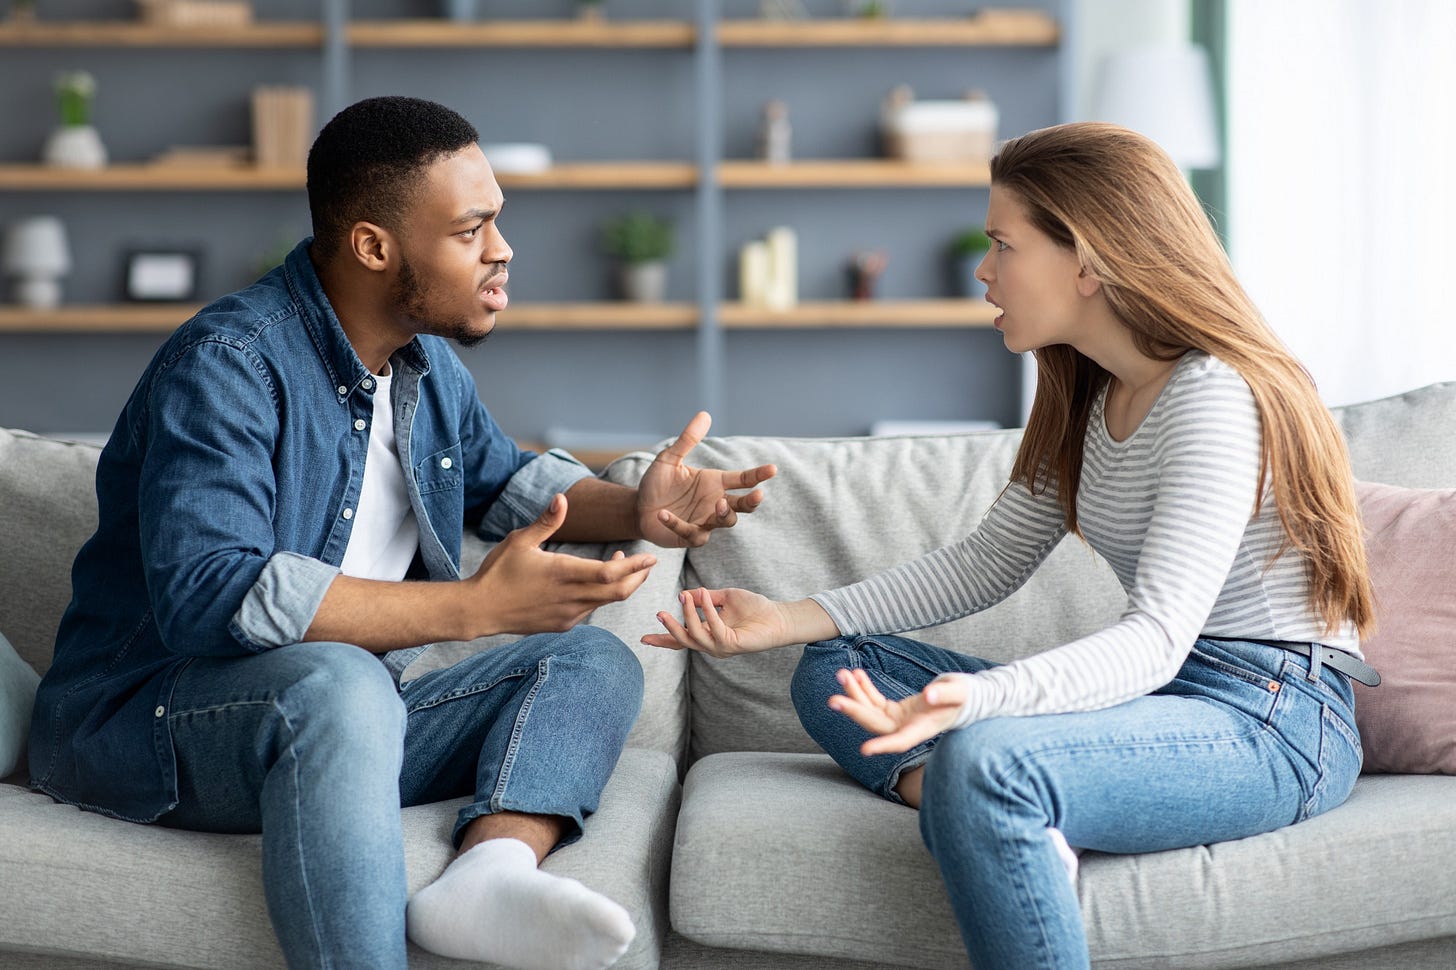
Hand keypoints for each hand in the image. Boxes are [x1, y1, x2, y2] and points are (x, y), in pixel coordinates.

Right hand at [468, 493, 656, 635]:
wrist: (480, 610)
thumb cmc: (498, 571)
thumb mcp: (520, 541)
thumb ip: (546, 521)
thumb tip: (563, 498)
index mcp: (563, 573)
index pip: (611, 573)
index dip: (635, 566)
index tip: (651, 557)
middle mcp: (570, 597)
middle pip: (619, 592)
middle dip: (638, 577)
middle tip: (647, 564)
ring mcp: (567, 615)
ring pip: (606, 602)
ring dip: (619, 585)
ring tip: (620, 565)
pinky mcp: (562, 625)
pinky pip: (590, 610)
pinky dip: (600, 596)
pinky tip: (593, 584)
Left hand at [636, 412, 775, 547]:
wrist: (639, 507)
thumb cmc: (657, 483)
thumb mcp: (669, 459)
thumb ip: (687, 440)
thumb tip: (705, 414)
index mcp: (715, 483)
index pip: (743, 479)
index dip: (758, 475)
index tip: (773, 468)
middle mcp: (715, 502)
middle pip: (743, 505)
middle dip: (752, 501)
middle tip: (757, 495)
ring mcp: (705, 521)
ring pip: (726, 521)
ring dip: (725, 513)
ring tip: (719, 503)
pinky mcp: (690, 536)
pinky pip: (692, 533)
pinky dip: (678, 524)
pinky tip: (664, 514)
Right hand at [641, 586, 791, 657]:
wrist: (778, 616)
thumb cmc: (754, 608)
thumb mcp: (724, 597)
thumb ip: (704, 598)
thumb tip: (684, 594)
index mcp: (708, 634)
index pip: (681, 639)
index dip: (662, 639)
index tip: (643, 638)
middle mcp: (712, 644)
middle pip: (683, 641)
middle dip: (670, 628)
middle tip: (660, 613)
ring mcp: (721, 647)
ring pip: (695, 636)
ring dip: (687, 615)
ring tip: (684, 597)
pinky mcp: (732, 645)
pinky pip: (714, 627)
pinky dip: (707, 610)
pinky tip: (704, 594)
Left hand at [829, 668, 971, 754]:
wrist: (966, 698)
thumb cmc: (967, 695)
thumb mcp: (960, 691)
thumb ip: (945, 694)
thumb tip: (928, 695)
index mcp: (923, 728)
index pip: (901, 741)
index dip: (884, 745)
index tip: (865, 750)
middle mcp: (908, 728)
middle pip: (876, 724)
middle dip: (855, 711)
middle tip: (833, 700)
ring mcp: (900, 721)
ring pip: (871, 711)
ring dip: (856, 694)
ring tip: (843, 674)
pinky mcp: (895, 712)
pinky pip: (875, 701)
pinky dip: (865, 688)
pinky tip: (856, 674)